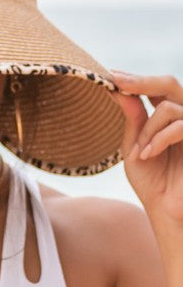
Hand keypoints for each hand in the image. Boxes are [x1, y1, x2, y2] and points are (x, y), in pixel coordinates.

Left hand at [111, 72, 182, 225]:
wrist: (168, 211)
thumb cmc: (152, 181)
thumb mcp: (134, 147)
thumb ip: (132, 119)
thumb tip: (117, 89)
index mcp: (167, 116)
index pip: (155, 87)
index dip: (135, 78)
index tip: (111, 75)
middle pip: (169, 82)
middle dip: (141, 81)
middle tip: (117, 83)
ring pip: (170, 107)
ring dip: (149, 129)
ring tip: (140, 151)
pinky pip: (181, 125)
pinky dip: (160, 138)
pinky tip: (148, 154)